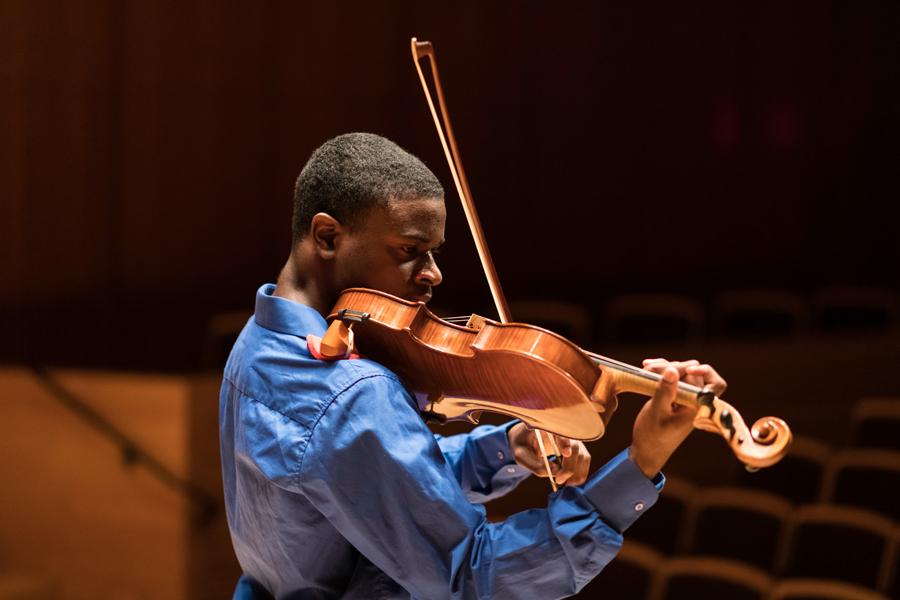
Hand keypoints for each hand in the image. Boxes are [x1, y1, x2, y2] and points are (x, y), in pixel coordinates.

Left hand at [507, 422, 590, 485]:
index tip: (565, 454)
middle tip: (559, 480)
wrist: (527, 441)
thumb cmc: (522, 445)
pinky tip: (570, 483)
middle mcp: (565, 431)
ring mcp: (573, 440)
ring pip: (583, 456)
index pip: (562, 431)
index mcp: (549, 426)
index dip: (566, 442)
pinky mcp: (577, 449)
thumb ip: (535, 464)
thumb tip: (556, 473)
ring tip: (564, 485)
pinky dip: (580, 474)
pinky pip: (584, 461)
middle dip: (570, 466)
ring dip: (577, 472)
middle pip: (575, 447)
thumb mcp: (521, 455)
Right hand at [629, 359, 726, 477]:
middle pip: (693, 373)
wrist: (646, 450)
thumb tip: (672, 370)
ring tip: (647, 367)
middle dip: (674, 367)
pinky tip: (647, 368)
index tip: (689, 370)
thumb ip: (665, 391)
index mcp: (697, 406)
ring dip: (666, 367)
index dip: (706, 372)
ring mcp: (684, 398)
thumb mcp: (656, 412)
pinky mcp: (674, 396)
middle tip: (653, 369)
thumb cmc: (653, 436)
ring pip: (682, 372)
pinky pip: (672, 378)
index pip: (714, 384)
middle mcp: (694, 401)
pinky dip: (662, 371)